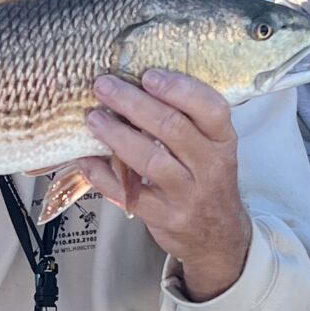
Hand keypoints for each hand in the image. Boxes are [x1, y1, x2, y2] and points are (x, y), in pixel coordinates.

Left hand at [84, 69, 250, 301]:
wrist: (217, 236)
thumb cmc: (207, 181)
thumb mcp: (211, 149)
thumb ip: (186, 120)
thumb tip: (135, 84)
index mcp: (222, 142)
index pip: (210, 108)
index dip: (178, 89)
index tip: (147, 74)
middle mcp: (209, 167)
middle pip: (172, 128)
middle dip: (133, 103)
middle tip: (104, 86)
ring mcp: (187, 194)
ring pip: (150, 160)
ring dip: (117, 135)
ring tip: (94, 118)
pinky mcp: (164, 217)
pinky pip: (129, 193)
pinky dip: (103, 175)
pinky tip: (87, 159)